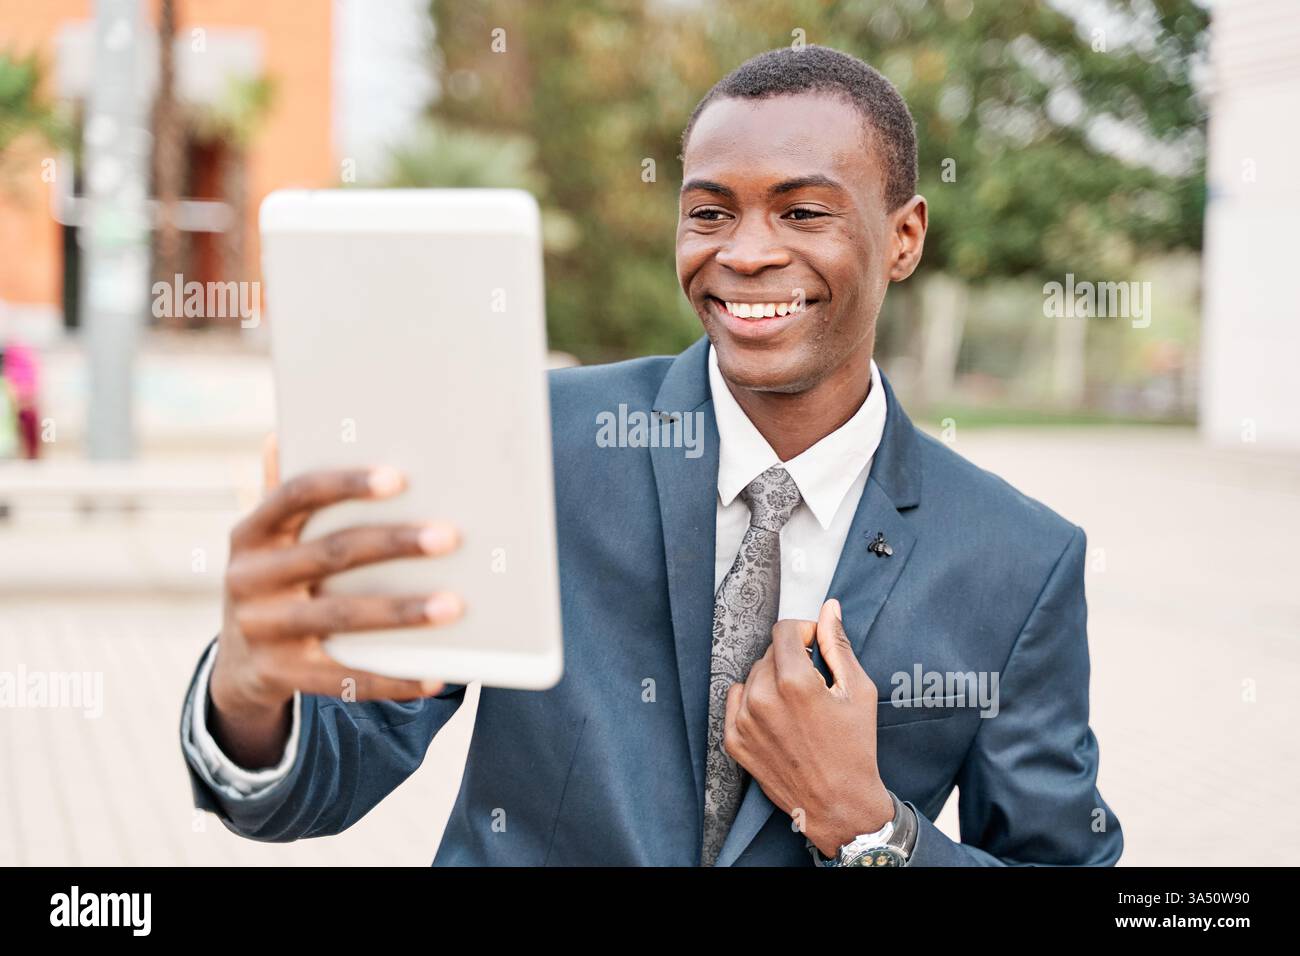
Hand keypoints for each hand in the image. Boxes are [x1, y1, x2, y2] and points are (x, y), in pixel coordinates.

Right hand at [207, 433, 463, 767]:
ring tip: (454, 604)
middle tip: (451, 536)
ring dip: (402, 612)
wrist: (238, 666)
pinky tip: (436, 673)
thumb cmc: (277, 580)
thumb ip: (286, 491)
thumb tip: (287, 430)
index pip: (295, 495)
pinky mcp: (279, 676)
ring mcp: (261, 630)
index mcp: (251, 532)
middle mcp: (248, 578)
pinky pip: (343, 678)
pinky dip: (392, 677)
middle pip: (330, 553)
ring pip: (341, 617)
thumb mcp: (271, 538)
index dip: (345, 484)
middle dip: (394, 543)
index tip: (398, 478)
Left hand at [723, 598, 892, 856]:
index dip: (803, 632)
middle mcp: (763, 698)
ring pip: (753, 676)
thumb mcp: (858, 691)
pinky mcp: (735, 742)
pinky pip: (737, 701)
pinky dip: (754, 702)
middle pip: (769, 653)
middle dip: (791, 659)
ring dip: (773, 680)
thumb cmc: (855, 749)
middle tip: (813, 682)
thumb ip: (838, 645)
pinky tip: (777, 717)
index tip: (815, 645)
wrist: (839, 804)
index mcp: (794, 682)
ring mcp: (745, 721)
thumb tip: (828, 609)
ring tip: (797, 705)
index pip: (784, 630)